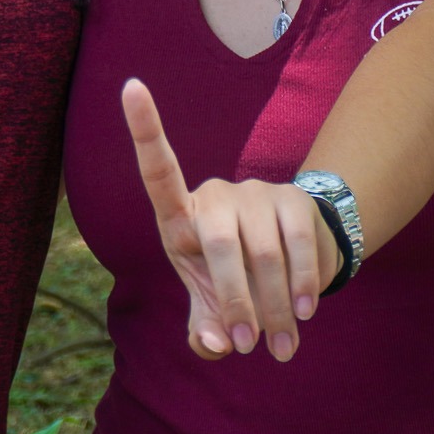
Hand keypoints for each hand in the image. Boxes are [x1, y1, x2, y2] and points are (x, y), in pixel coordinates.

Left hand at [122, 79, 335, 363]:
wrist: (288, 267)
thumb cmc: (231, 284)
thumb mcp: (210, 309)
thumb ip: (205, 330)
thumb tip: (214, 341)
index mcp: (180, 217)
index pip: (158, 171)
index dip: (144, 129)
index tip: (130, 85)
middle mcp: (215, 195)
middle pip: (219, 247)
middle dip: (237, 303)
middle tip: (251, 347)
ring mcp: (256, 193)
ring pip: (264, 255)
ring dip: (275, 310)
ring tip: (280, 347)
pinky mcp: (294, 200)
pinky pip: (299, 247)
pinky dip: (301, 288)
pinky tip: (303, 315)